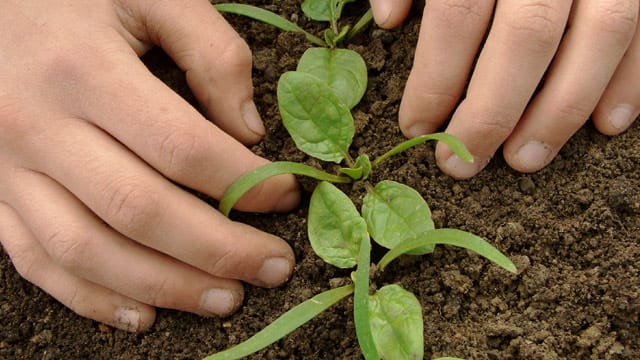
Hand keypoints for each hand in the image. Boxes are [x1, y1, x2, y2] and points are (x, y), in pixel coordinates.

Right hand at [0, 0, 298, 331]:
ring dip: (164, 286)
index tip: (286, 195)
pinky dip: (90, 298)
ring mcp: (8, 168)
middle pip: (139, 210)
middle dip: (217, 249)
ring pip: (87, 250)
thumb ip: (212, 54)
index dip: (242, 181)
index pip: (181, 146)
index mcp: (84, 69)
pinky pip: (36, 261)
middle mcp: (38, 127)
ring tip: (224, 300)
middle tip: (273, 267)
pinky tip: (142, 315)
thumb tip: (250, 133)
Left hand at [370, 0, 638, 177]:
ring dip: (561, 111)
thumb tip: (386, 18)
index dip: (435, 80)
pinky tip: (607, 125)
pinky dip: (634, 80)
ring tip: (524, 160)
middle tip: (462, 164)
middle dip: (491, 112)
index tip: (416, 126)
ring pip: (601, 37)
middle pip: (527, 38)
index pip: (458, 16)